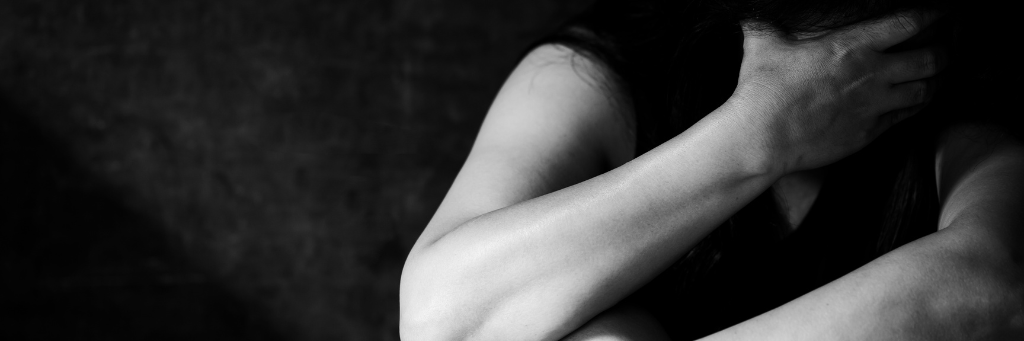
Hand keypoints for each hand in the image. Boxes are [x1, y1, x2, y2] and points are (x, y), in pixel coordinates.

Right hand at [731, 11, 944, 173]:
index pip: (909, 22)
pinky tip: (915, 101)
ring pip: (926, 90)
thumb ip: (766, 25)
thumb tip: (752, 14)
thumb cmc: (762, 90)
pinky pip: (906, 116)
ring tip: (937, 75)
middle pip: (931, 58)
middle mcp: (872, 74)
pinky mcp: (869, 132)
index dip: (934, 13)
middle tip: (945, 46)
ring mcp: (874, 106)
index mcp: (852, 46)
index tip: (942, 11)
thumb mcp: (762, 45)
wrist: (763, 139)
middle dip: (945, 50)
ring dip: (936, 80)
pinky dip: (916, 106)